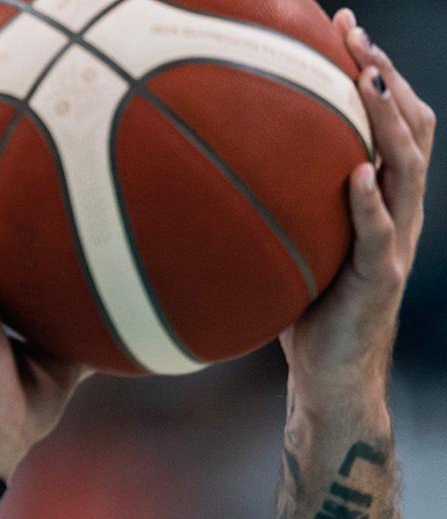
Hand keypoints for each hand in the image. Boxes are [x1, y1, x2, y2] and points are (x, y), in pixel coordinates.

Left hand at [280, 9, 434, 409]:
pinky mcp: (377, 280)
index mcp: (382, 199)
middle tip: (354, 34)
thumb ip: (280, 204)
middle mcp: (398, 212)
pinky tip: (357, 174)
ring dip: (388, 122)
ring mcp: (394, 244)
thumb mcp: (295, 243)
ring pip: (407, 170)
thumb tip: (216, 163)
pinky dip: (371, 203)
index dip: (376, 70)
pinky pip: (378, 235)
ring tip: (366, 81)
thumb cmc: (306, 308)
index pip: (391, 121)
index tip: (343, 26)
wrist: (332, 376)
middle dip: (385, 75)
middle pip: (410, 129)